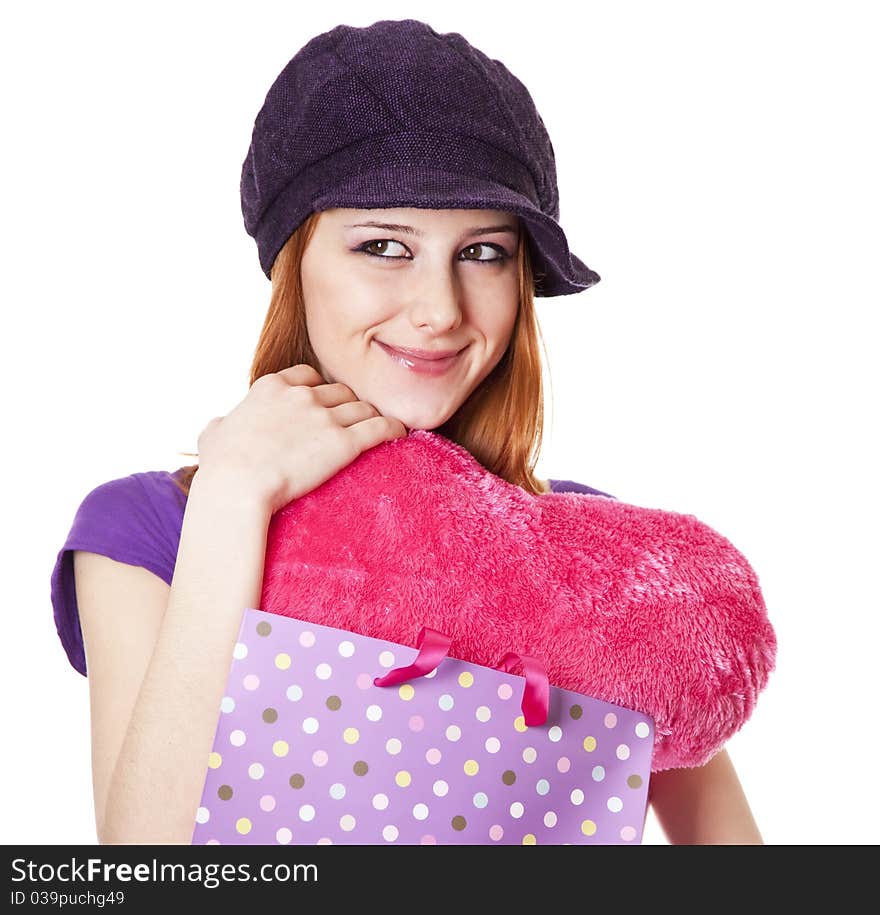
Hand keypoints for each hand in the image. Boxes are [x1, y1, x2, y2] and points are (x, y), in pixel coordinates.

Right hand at [193, 364, 407, 514]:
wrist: (238, 487)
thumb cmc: (222, 468)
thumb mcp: (211, 437)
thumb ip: (220, 425)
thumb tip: (219, 425)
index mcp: (271, 387)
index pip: (307, 375)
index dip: (318, 389)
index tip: (322, 404)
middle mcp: (301, 395)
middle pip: (339, 390)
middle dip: (348, 405)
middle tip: (354, 423)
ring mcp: (325, 416)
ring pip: (362, 407)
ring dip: (371, 417)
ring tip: (379, 429)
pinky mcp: (345, 441)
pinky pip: (380, 427)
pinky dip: (393, 429)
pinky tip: (401, 435)